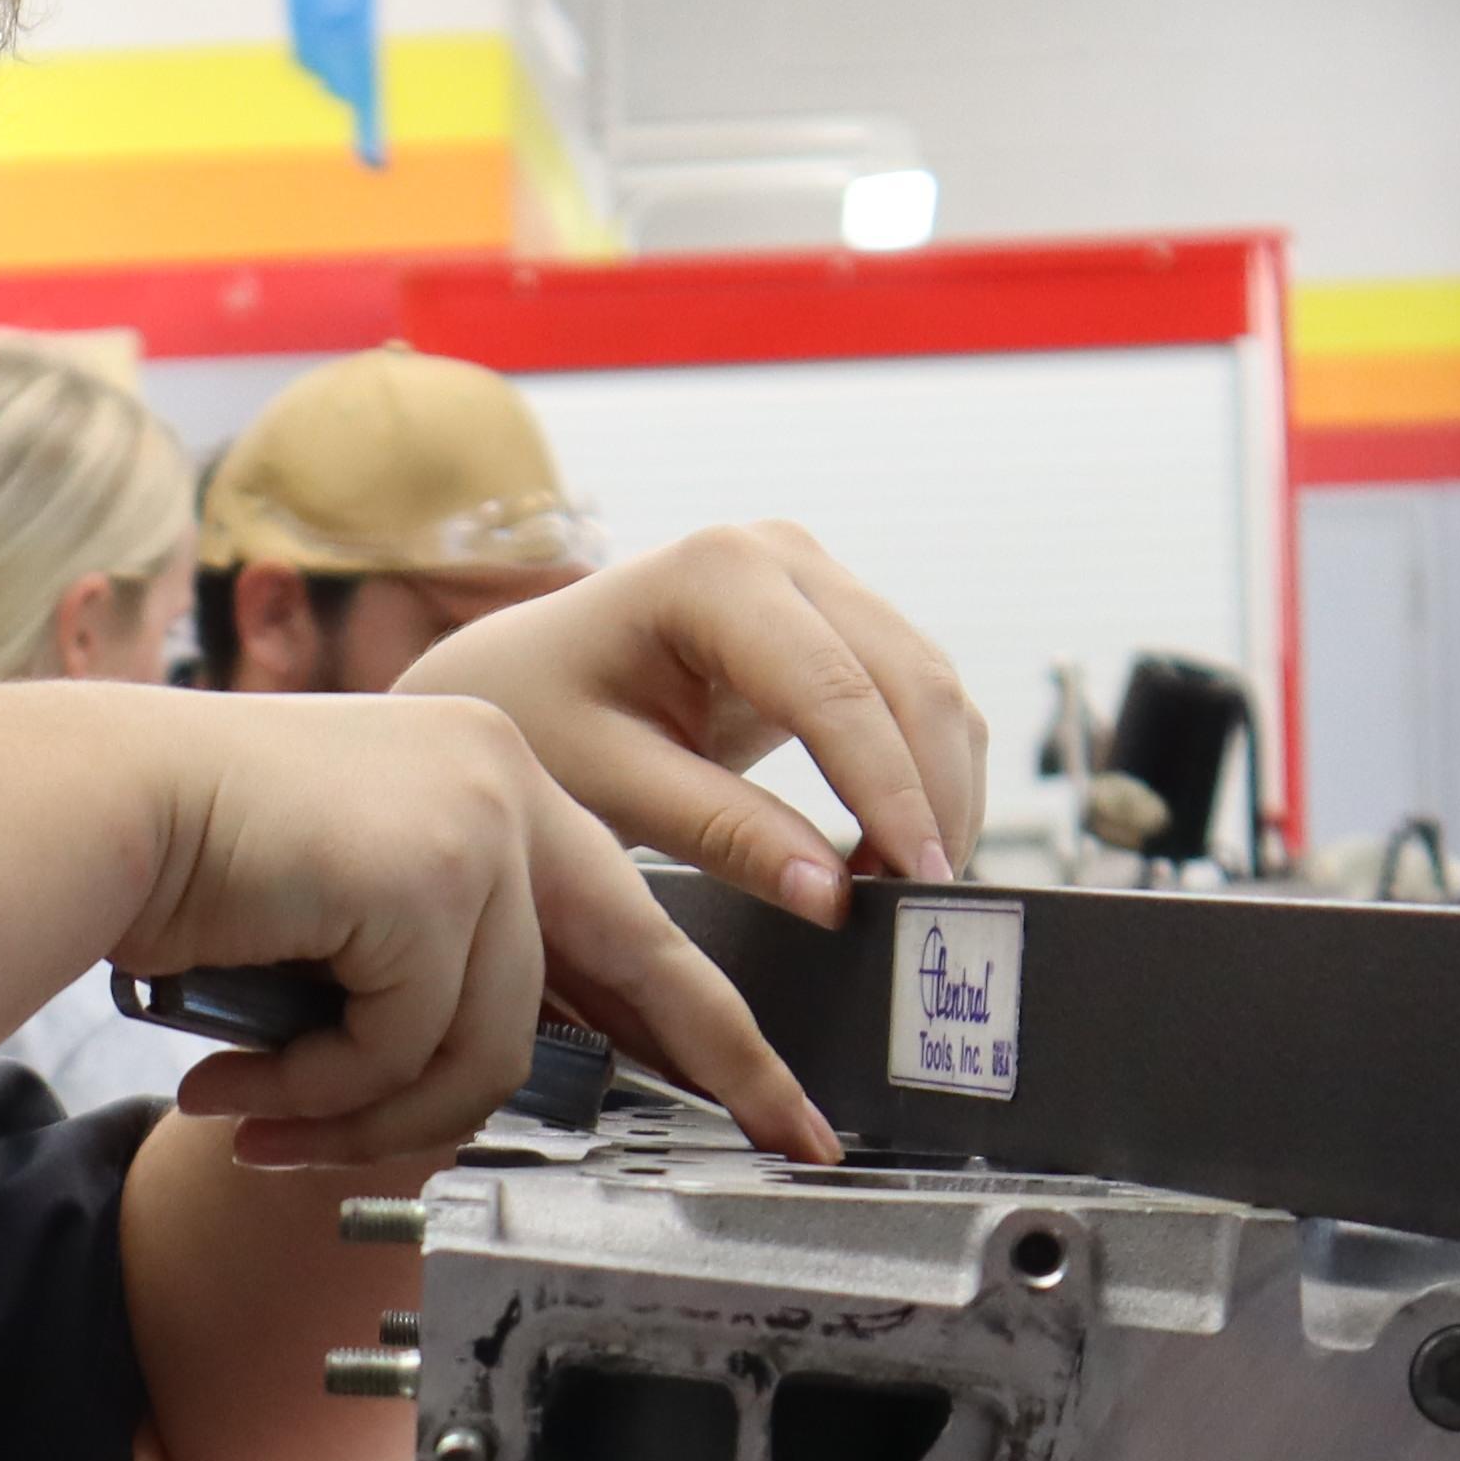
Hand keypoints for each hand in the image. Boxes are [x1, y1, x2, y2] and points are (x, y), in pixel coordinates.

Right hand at [105, 690, 839, 1168]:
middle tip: (789, 1147)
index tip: (781, 1100)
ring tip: (267, 1123)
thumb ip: (435, 980)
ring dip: (367, 1116)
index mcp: (498, 780)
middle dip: (727, 1069)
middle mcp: (508, 781)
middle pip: (637, 967)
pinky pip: (409, 1047)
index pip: (633, 917)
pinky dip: (320, 1090)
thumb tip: (498, 1093)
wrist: (87, 814)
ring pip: (488, 1047)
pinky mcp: (430, 873)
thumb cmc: (190, 869)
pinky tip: (239, 1081)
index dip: (709, 1020)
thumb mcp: (349, 925)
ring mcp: (477, 821)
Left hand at [394, 524, 989, 925]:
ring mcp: (816, 578)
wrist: (519, 676)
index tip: (917, 882)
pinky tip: (898, 847)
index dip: (890, 791)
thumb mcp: (611, 784)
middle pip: (907, 679)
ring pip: (930, 686)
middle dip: (931, 798)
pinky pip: (915, 694)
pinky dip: (924, 771)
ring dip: (940, 789)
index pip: (834, 689)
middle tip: (927, 906)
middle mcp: (781, 554)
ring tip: (908, 889)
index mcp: (714, 573)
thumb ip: (723, 834)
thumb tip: (832, 895)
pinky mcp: (836, 618)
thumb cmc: (541, 718)